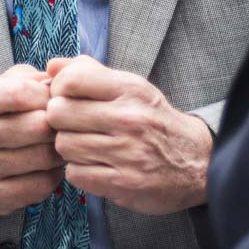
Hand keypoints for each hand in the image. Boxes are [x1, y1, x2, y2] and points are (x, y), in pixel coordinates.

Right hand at [0, 64, 64, 216]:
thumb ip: (22, 78)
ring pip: (43, 157)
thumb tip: (56, 78)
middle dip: (57, 125)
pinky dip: (52, 176)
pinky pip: (40, 186)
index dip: (48, 96)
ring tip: (54, 148)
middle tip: (61, 128)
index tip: (53, 102)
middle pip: (37, 126)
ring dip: (58, 152)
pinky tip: (45, 170)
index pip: (20, 92)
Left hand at [45, 55, 212, 214]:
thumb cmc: (153, 121)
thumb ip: (90, 72)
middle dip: (59, 120)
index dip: (58, 89)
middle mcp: (129, 119)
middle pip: (58, 113)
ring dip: (68, 148)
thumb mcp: (130, 87)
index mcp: (129, 89)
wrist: (197, 162)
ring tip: (85, 146)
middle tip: (72, 125)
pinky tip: (93, 166)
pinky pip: (75, 174)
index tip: (66, 98)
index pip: (70, 79)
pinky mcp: (124, 183)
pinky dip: (79, 171)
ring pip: (64, 145)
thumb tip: (51, 65)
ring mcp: (127, 153)